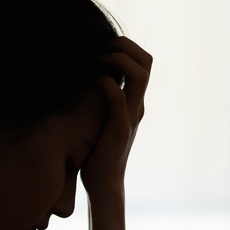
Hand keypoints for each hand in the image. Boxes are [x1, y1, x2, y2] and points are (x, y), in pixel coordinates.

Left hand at [80, 36, 152, 197]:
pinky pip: (118, 99)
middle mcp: (137, 106)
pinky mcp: (119, 130)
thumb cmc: (97, 153)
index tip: (102, 45)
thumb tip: (82, 80)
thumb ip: (99, 101)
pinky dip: (105, 84)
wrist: (104, 184)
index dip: (126, 46)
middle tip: (102, 46)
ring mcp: (131, 117)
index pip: (143, 62)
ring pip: (139, 75)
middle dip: (125, 45)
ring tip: (98, 60)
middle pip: (146, 61)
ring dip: (118, 59)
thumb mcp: (100, 120)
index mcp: (134, 102)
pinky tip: (92, 82)